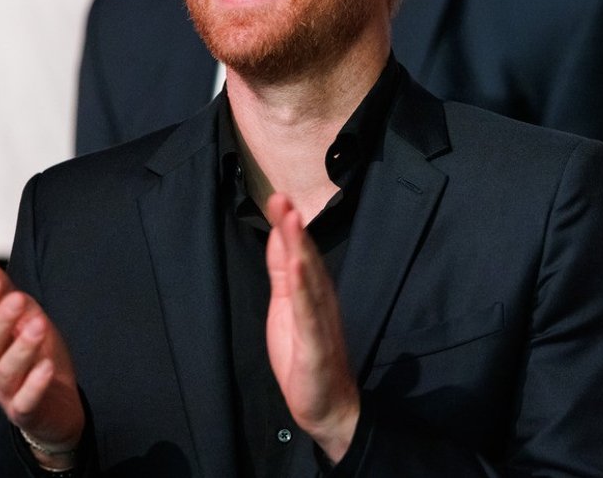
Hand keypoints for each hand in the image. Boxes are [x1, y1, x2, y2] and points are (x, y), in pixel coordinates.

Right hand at [0, 256, 83, 467]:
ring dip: (21, 348)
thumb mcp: (25, 318)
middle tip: (18, 299)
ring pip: (4, 371)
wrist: (58, 404)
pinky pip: (25, 400)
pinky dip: (35, 384)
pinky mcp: (26, 411)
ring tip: (39, 325)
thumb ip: (3, 293)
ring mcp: (6, 391)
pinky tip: (47, 367)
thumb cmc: (37, 357)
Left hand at [265, 194, 359, 461]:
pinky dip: (304, 291)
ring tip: (290, 222)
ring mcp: (320, 322)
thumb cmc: (304, 356)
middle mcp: (321, 301)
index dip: (288, 227)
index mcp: (313, 292)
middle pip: (307, 260)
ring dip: (301, 250)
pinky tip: (297, 270)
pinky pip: (309, 316)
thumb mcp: (285, 307)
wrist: (326, 405)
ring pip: (310, 281)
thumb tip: (280, 235)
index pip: (300, 254)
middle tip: (280, 198)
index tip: (276, 197)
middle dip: (294, 230)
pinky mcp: (316, 347)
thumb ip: (282, 272)